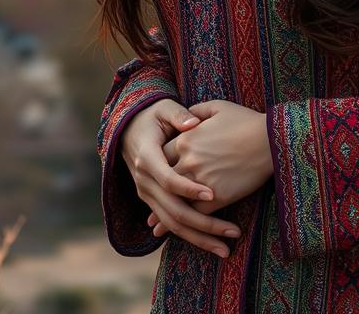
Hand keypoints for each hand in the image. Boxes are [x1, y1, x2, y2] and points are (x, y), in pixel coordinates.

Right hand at [119, 99, 241, 258]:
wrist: (127, 128)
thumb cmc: (152, 115)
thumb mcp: (163, 108)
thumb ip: (178, 114)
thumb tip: (193, 123)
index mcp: (148, 157)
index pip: (169, 179)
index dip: (189, 189)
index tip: (212, 194)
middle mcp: (144, 181)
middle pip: (173, 210)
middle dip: (202, 225)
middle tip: (231, 233)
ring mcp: (146, 194)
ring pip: (171, 224)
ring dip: (199, 238)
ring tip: (226, 249)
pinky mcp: (151, 200)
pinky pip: (170, 223)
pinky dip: (189, 234)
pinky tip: (209, 243)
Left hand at [146, 99, 273, 239]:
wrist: (270, 140)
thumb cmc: (245, 121)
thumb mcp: (217, 107)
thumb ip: (195, 111)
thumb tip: (186, 117)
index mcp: (185, 140)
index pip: (161, 158)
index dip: (157, 169)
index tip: (154, 178)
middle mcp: (188, 162)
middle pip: (163, 184)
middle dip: (155, 199)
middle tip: (150, 212)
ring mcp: (200, 182)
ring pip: (176, 204)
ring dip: (165, 219)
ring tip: (157, 230)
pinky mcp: (216, 198)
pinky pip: (196, 216)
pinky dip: (188, 227)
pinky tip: (182, 233)